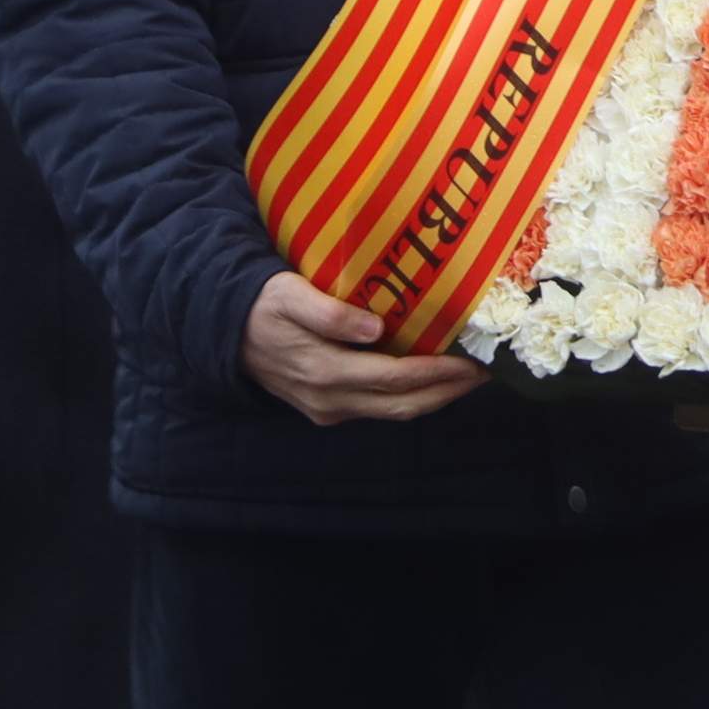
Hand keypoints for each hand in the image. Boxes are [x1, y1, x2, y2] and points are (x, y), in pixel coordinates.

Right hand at [242, 271, 487, 426]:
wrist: (223, 331)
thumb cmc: (262, 305)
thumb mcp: (290, 296)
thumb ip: (330, 314)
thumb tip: (374, 329)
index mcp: (326, 373)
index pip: (395, 378)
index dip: (437, 373)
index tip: (472, 362)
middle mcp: (331, 400)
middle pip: (403, 405)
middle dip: (448, 391)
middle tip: (485, 373)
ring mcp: (328, 410)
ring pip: (394, 411)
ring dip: (433, 397)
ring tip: (467, 378)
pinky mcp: (327, 409)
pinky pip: (378, 408)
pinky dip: (410, 396)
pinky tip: (429, 379)